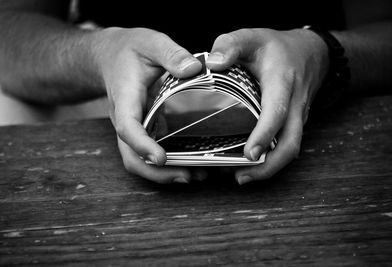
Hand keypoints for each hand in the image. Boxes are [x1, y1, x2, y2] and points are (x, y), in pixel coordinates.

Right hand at [91, 27, 202, 182]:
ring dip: (162, 174)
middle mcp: (125, 119)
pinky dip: (165, 165)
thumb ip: (170, 53)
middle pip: (131, 156)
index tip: (160, 158)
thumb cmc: (128, 50)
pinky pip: (147, 154)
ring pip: (138, 160)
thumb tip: (194, 70)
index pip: (127, 127)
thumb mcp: (149, 42)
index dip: (141, 145)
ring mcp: (132, 127)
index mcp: (125, 98)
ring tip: (195, 175)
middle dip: (156, 172)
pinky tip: (189, 164)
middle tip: (188, 175)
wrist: (108, 56)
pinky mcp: (141, 130)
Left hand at [206, 28, 328, 183]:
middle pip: (290, 143)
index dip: (264, 135)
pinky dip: (271, 159)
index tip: (248, 154)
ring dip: (269, 167)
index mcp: (282, 82)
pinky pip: (286, 145)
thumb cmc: (277, 47)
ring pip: (290, 149)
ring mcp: (297, 117)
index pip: (276, 112)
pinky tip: (250, 164)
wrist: (311, 54)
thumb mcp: (252, 36)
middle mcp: (294, 105)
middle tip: (240, 177)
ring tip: (241, 177)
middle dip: (269, 165)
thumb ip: (230, 44)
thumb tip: (211, 64)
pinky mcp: (294, 124)